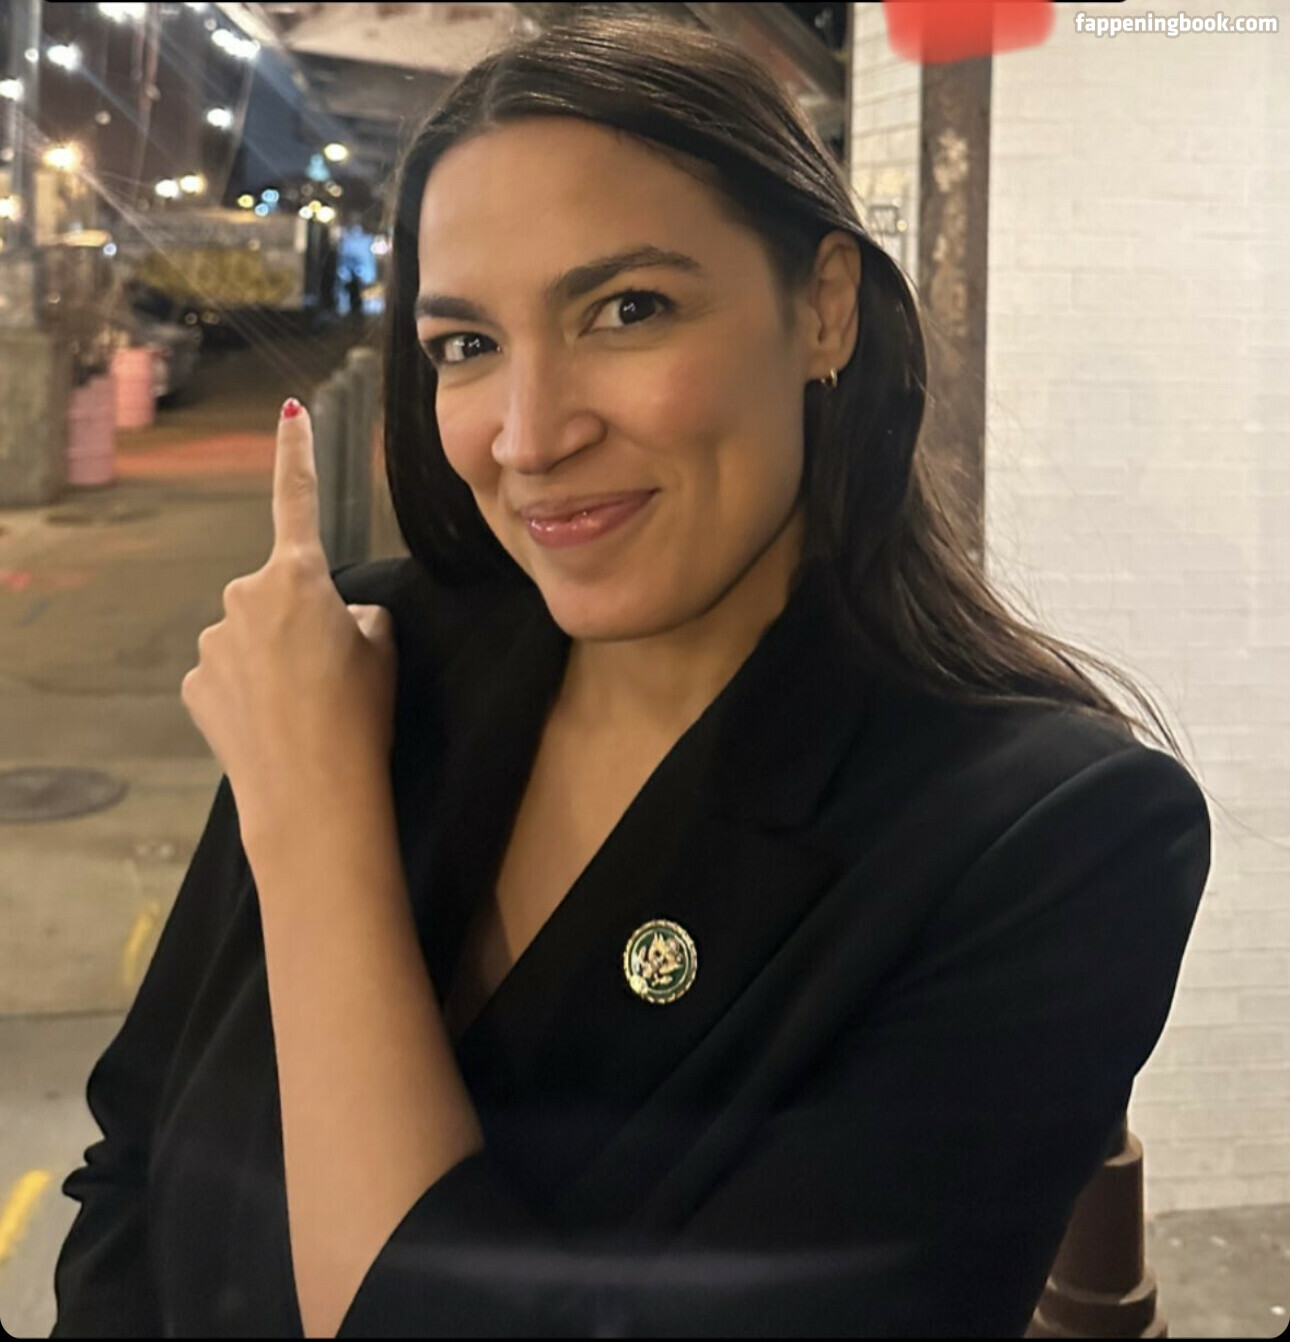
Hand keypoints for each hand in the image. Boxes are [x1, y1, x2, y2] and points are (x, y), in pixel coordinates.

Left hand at [181, 399, 397, 831]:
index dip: (298, 451)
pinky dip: (247, 692)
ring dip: (271, 657)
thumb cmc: (359, 715)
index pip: (298, 498)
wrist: (311, 794)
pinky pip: (226, 673)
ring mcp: (213, 640)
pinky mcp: (195, 683)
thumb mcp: (383, 652)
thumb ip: (360, 615)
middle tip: (330, 670)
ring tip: (303, 706)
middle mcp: (244, 595)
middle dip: (298, 616)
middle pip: (276, 590)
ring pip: (248, 634)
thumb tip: (340, 618)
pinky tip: (269, 724)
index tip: (291, 411)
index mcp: (298, 577)